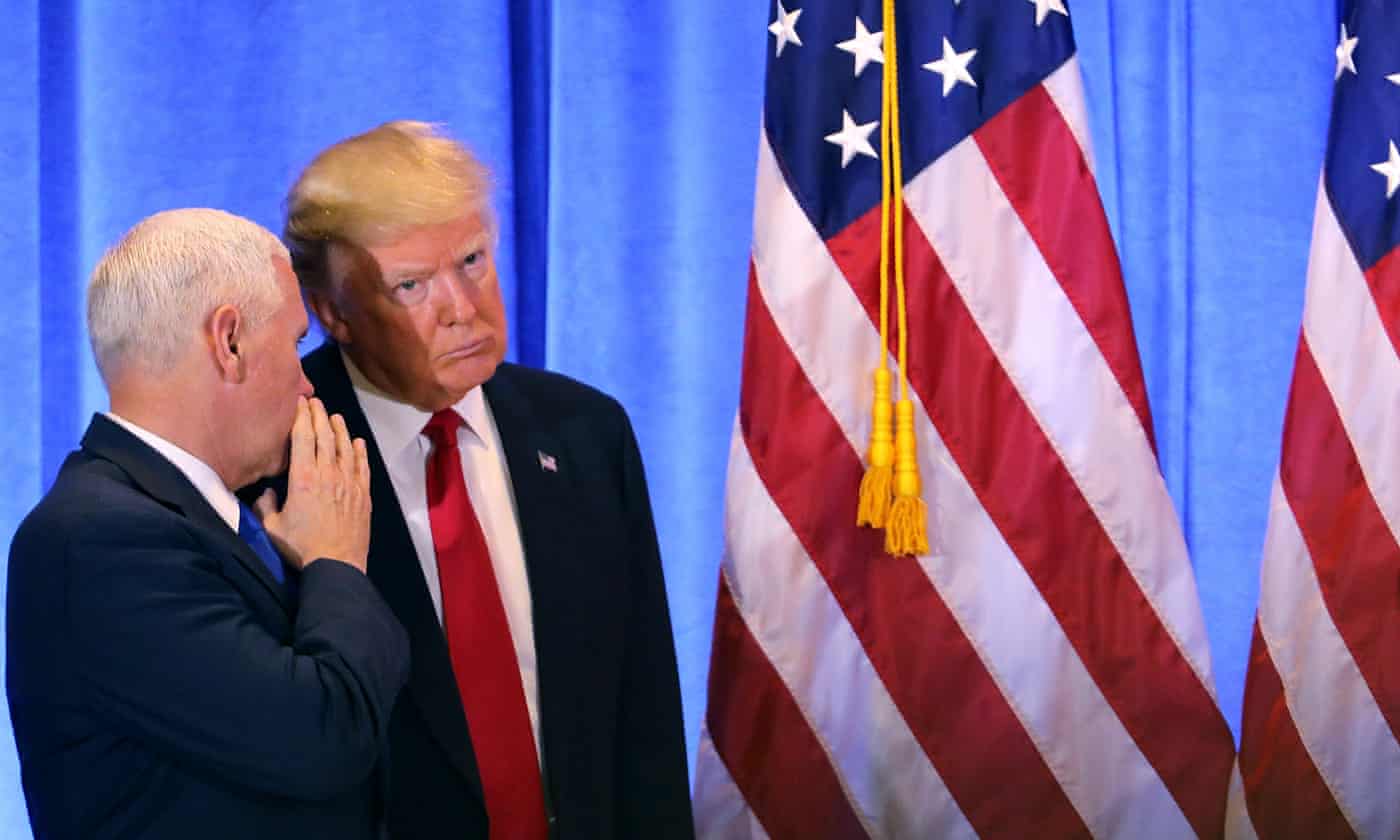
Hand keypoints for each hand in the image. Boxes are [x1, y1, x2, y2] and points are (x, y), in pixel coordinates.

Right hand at [253, 397, 370, 572]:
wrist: (337, 564)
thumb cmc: (302, 548)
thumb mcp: (272, 528)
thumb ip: (265, 506)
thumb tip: (267, 492)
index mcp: (303, 478)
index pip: (303, 438)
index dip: (301, 417)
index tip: (299, 402)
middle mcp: (328, 474)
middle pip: (325, 436)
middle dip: (319, 415)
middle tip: (315, 401)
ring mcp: (349, 483)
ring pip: (346, 447)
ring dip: (340, 429)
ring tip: (335, 416)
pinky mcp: (363, 494)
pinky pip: (362, 466)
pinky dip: (360, 452)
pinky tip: (358, 442)